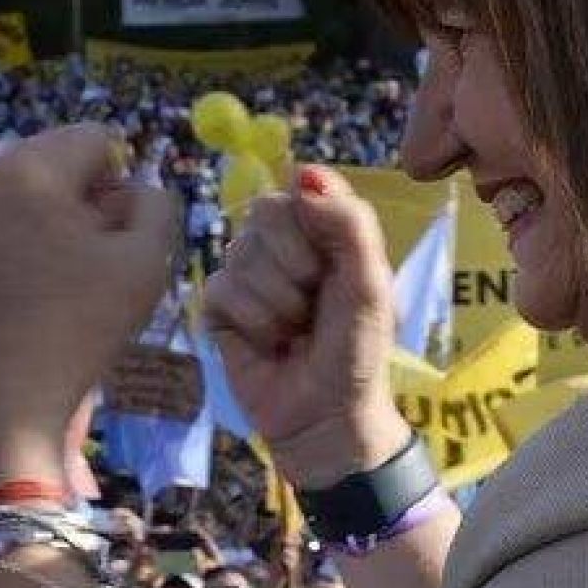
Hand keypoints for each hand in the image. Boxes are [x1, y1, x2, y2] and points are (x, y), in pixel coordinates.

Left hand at [0, 124, 180, 506]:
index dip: (120, 186)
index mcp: (28, 169)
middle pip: (52, 160)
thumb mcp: (149, 263)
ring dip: (44, 221)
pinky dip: (9, 245)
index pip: (95, 140)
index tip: (114, 240)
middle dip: (79, 199)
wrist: (0, 403)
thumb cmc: (80, 330)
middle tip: (87, 264)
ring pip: (17, 192)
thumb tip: (133, 192)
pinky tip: (18, 295)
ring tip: (53, 282)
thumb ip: (158, 205)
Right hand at [203, 170, 408, 487]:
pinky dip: (254, 323)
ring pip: (242, 254)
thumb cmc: (357, 351)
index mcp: (320, 231)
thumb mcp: (371, 284)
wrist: (329, 416)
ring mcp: (245, 274)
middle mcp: (279, 245)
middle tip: (314, 303)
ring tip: (295, 332)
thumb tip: (304, 171)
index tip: (330, 265)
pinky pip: (220, 289)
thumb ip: (349, 223)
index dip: (312, 225)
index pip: (299, 190)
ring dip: (279, 304)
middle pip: (265, 212)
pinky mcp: (217, 308)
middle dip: (296, 265)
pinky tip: (270, 345)